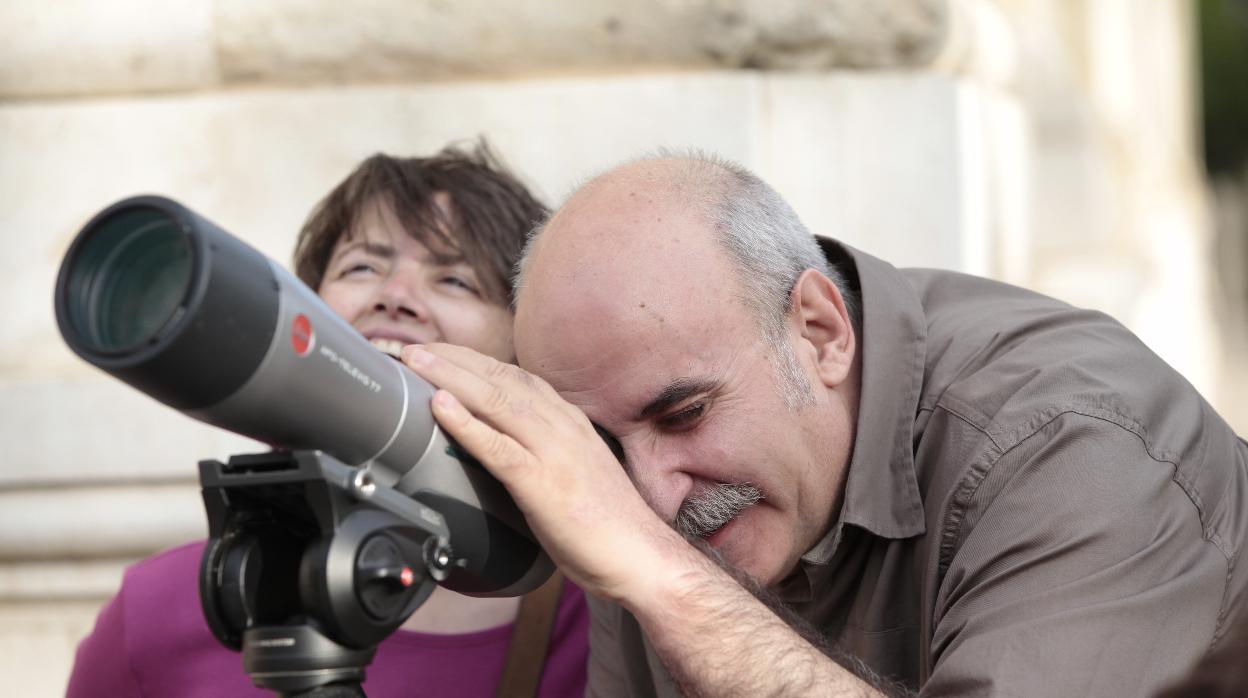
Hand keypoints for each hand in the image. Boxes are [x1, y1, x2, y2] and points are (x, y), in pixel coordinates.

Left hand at [401, 343, 688, 603]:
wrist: (641, 556)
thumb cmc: (605, 524)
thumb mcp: (573, 473)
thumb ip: (544, 454)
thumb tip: (509, 452)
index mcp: (568, 423)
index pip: (517, 378)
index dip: (476, 362)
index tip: (443, 354)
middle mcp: (562, 426)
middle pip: (501, 379)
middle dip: (455, 360)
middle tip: (414, 349)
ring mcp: (554, 451)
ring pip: (496, 401)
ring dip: (451, 378)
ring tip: (417, 363)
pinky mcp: (543, 483)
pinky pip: (498, 447)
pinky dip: (466, 423)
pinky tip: (440, 407)